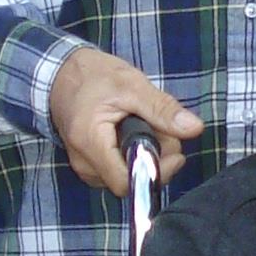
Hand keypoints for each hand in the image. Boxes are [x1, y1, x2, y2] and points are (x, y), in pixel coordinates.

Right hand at [48, 46, 202, 196]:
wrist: (61, 73)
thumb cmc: (93, 76)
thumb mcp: (132, 86)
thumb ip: (163, 109)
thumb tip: (195, 129)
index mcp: (90, 143)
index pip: (127, 182)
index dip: (156, 172)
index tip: (175, 151)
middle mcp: (83, 163)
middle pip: (130, 181)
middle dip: (156, 159)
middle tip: (163, 129)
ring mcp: (84, 166)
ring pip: (127, 176)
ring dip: (146, 156)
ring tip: (147, 125)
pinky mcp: (90, 165)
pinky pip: (118, 170)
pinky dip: (133, 155)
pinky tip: (135, 133)